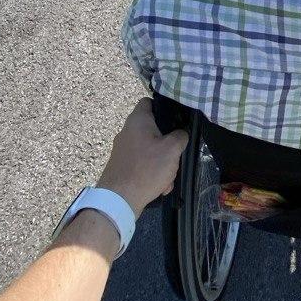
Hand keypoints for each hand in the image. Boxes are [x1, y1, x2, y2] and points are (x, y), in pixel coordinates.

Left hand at [97, 98, 187, 218]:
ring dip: (162, 163)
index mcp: (138, 120)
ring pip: (149, 150)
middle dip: (167, 144)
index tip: (176, 119)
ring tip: (168, 179)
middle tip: (175, 155)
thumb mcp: (172, 149)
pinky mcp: (121, 165)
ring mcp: (122, 149)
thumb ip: (180, 136)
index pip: (149, 101)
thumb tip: (181, 133)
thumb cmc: (147, 168)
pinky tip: (159, 187)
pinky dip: (151, 173)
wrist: (119, 199)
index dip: (163, 107)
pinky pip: (142, 164)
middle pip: (152, 130)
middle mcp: (127, 131)